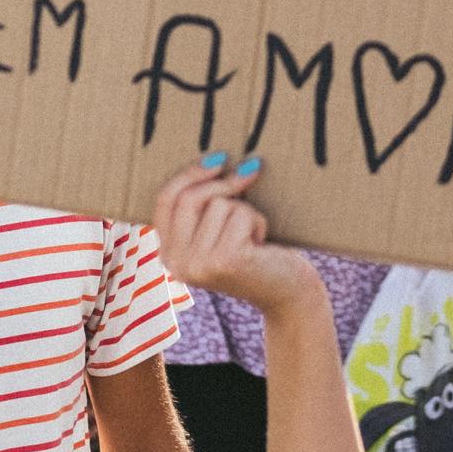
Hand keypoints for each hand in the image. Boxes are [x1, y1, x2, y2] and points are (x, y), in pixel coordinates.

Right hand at [149, 158, 321, 314]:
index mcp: (168, 254)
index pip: (165, 200)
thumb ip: (204, 207)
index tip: (219, 159)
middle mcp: (176, 263)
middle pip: (189, 198)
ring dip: (245, 212)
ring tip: (253, 237)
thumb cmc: (256, 254)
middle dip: (223, 184)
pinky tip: (261, 246)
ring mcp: (197, 264)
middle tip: (251, 173)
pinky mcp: (223, 261)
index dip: (190, 174)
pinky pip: (239, 215)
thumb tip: (216, 157)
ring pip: (218, 205)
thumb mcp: (220, 230)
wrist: (287, 293)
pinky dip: (257, 222)